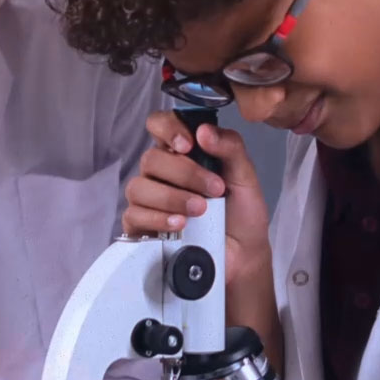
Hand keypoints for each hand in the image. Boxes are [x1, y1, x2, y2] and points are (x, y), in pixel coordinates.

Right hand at [123, 112, 271, 282]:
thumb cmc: (241, 214)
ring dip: (172, 197)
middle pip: (151, 158)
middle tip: (214, 189)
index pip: (159, 125)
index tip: (188, 144)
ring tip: (200, 210)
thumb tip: (204, 130)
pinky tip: (180, 224)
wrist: (243, 254)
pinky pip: (134, 215)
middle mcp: (161, 173)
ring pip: (139, 187)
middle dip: (184, 173)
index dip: (167, 128)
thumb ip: (230, 148)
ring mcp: (148, 199)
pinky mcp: (141, 226)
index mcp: (182, 152)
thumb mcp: (245, 176)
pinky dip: (158, 218)